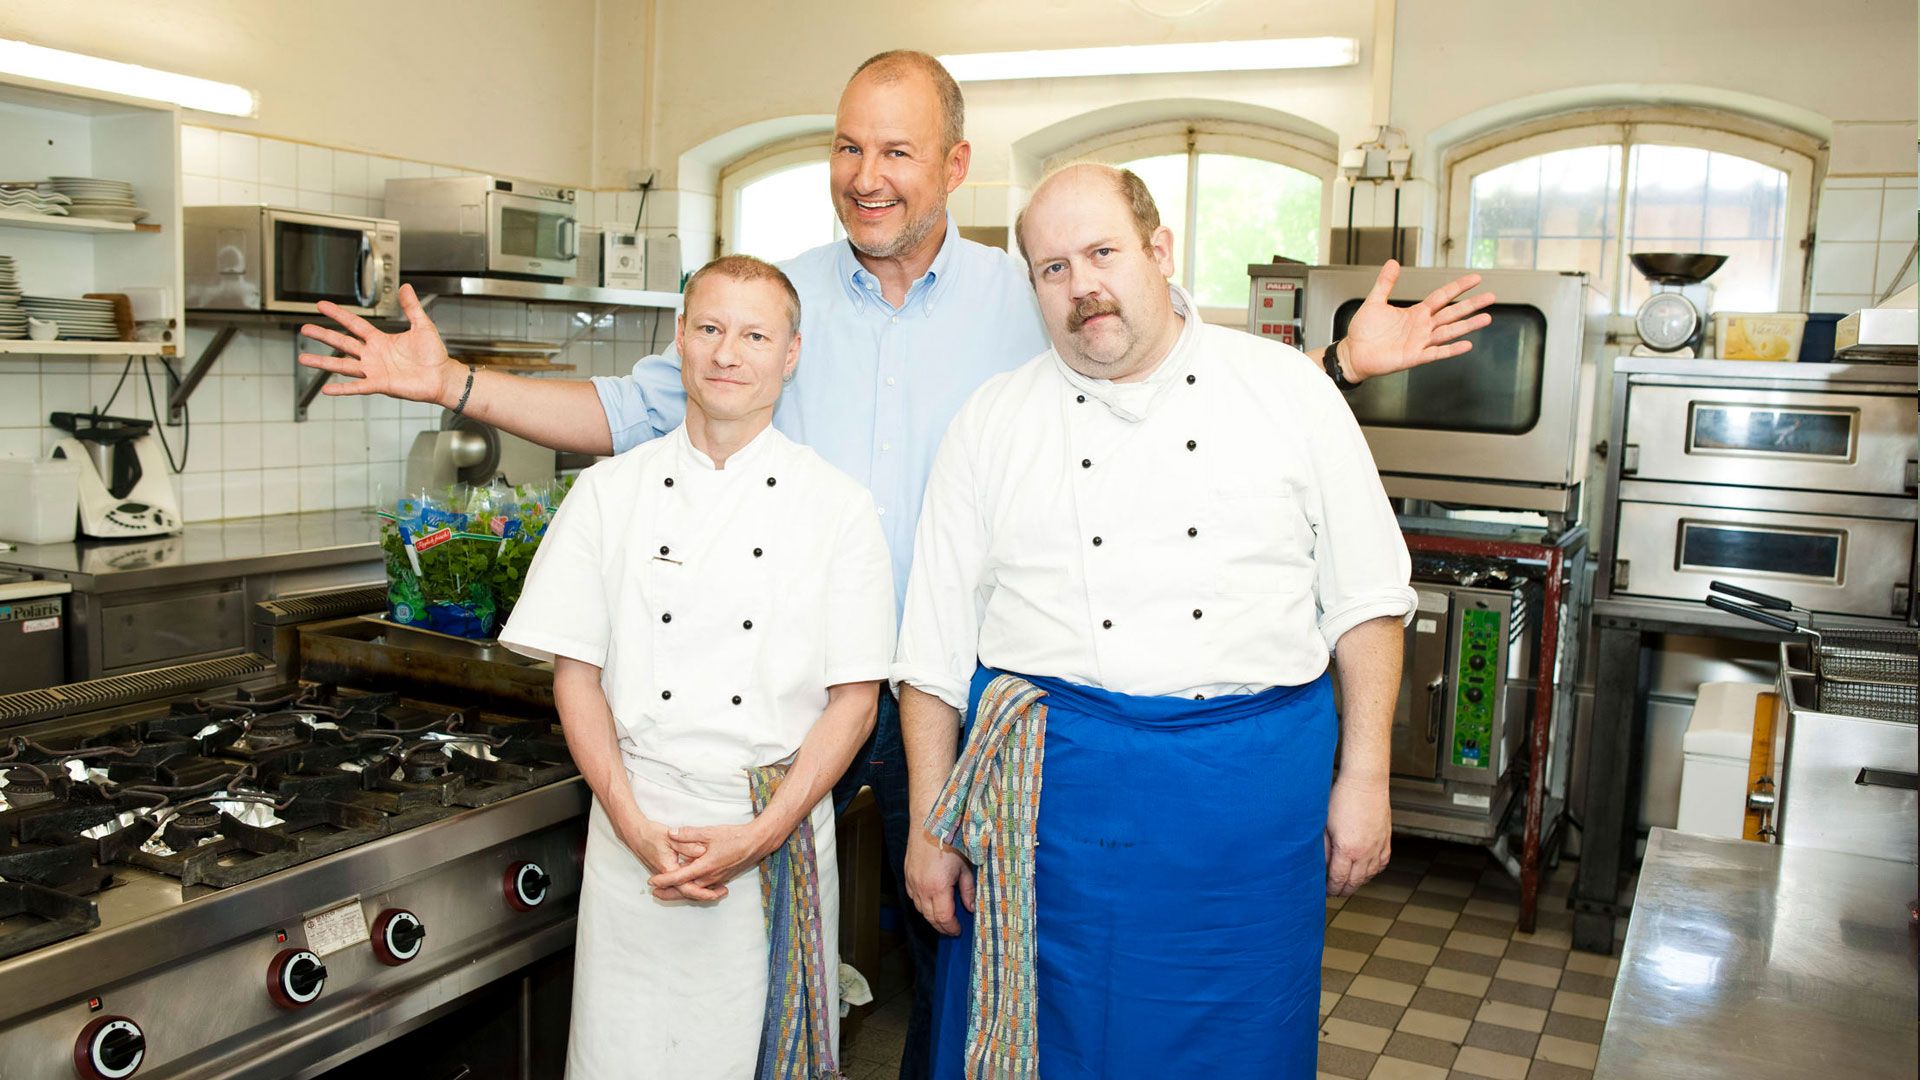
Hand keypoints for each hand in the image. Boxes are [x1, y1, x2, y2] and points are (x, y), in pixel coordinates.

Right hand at [298, 284, 462, 405]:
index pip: (354, 324)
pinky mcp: (380, 385)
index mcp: (380, 340)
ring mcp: (374, 370)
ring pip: (343, 365)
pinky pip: (357, 387)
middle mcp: (373, 355)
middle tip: (304, 328)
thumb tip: (406, 287)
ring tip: (304, 358)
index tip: (321, 305)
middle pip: (342, 343)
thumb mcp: (423, 325)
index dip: (338, 314)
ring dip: (323, 362)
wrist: (443, 377)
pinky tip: (327, 389)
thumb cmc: (434, 355)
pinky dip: (343, 388)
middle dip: (323, 335)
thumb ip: (411, 307)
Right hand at [608, 809, 721, 901]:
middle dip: (705, 894)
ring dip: (701, 890)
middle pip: (688, 891)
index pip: (687, 887)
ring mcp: (668, 874)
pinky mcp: (668, 871)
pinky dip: (694, 883)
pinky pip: (683, 882)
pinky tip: (706, 881)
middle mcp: (668, 875)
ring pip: (686, 887)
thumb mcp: (670, 837)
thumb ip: (687, 844)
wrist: (635, 834)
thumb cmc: (651, 834)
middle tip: (723, 893)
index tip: (715, 894)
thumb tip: (702, 851)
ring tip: (719, 889)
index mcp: (669, 869)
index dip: (702, 892)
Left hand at [645, 821, 778, 899]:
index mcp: (705, 866)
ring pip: (695, 890)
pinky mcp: (722, 878)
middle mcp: (710, 877)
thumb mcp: (710, 832)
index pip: (680, 876)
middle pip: (685, 889)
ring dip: (680, 891)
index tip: (651, 881)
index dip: (664, 879)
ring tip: (667, 891)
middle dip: (669, 892)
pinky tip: (689, 886)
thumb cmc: (734, 836)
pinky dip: (693, 889)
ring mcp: (717, 879)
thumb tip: (671, 833)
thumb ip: (689, 834)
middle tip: (654, 893)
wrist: (757, 843)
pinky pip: (705, 888)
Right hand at [905, 827, 975, 935]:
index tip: (958, 930)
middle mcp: (921, 888)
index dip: (951, 927)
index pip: (943, 918)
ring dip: (931, 916)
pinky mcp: (907, 874)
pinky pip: (913, 896)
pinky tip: (931, 902)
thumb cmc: (950, 839)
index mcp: (938, 887)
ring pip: (919, 908)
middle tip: (952, 929)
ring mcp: (912, 881)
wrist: (931, 820)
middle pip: (929, 917)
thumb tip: (970, 906)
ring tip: (943, 917)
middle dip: (941, 926)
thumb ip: (968, 890)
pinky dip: (921, 903)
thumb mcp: (966, 866)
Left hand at [1325, 775, 1390, 896]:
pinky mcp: (1386, 840)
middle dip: (1344, 890)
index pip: (1338, 879)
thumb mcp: (1324, 824)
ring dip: (1359, 882)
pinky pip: (1382, 864)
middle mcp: (1366, 852)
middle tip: (1335, 892)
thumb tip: (1318, 864)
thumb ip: (1322, 848)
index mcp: (1348, 850)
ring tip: (1348, 884)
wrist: (1366, 782)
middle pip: (1355, 882)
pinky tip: (1366, 871)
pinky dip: (1373, 871)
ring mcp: (1378, 847)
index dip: (1331, 888)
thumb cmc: (1342, 798)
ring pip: (1370, 875)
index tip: (1325, 891)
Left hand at [1340, 260, 1494, 380]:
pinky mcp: (1413, 357)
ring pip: (1449, 332)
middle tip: (1491, 296)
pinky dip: (1451, 350)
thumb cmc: (1363, 332)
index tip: (1475, 279)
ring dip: (1467, 325)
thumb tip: (1393, 262)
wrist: (1353, 353)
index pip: (1442, 297)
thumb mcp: (1375, 302)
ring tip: (1486, 318)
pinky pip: (1436, 353)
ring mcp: (1420, 342)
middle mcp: (1422, 327)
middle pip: (1452, 313)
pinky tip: (1466, 345)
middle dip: (1471, 305)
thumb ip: (1385, 283)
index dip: (1458, 287)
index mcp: (1416, 313)